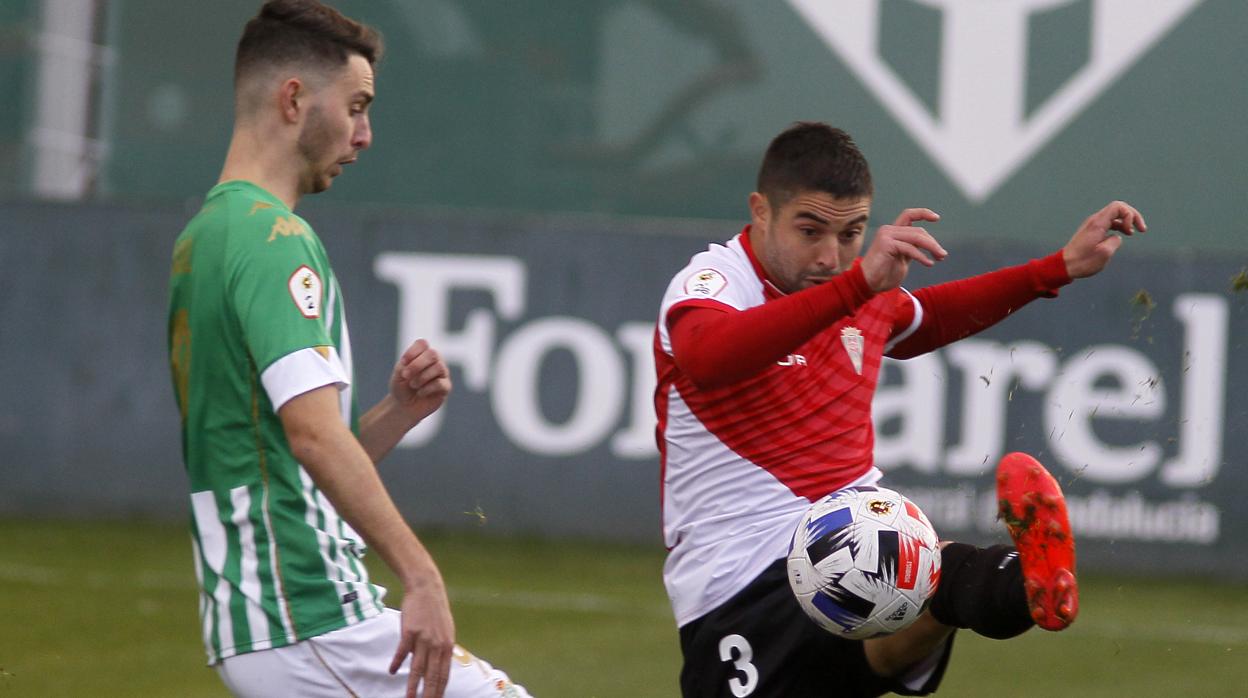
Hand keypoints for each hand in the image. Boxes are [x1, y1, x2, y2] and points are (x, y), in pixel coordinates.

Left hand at [389, 339, 451, 423]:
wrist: (404, 407)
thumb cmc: (402, 388)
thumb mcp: (398, 375)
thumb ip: (406, 366)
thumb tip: (419, 366)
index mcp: (422, 354)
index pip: (423, 344)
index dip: (413, 352)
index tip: (403, 363)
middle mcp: (435, 361)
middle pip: (433, 354)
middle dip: (417, 365)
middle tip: (406, 375)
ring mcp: (442, 373)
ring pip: (438, 367)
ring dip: (422, 377)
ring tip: (413, 385)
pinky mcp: (446, 387)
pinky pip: (440, 383)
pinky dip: (427, 388)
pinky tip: (420, 393)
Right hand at [389, 572, 455, 697]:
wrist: (427, 588)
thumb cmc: (435, 610)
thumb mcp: (445, 630)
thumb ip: (441, 649)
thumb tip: (437, 666)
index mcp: (448, 646)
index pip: (444, 674)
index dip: (439, 690)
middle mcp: (438, 645)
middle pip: (432, 675)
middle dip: (428, 694)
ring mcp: (424, 639)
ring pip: (418, 668)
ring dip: (413, 686)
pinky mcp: (410, 631)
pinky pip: (402, 651)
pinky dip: (397, 662)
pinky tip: (392, 671)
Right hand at [860, 208, 946, 291]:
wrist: (867, 284)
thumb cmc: (883, 275)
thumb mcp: (902, 259)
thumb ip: (912, 248)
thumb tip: (930, 245)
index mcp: (892, 232)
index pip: (908, 215)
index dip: (923, 213)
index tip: (937, 218)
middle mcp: (888, 230)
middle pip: (918, 230)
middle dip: (932, 242)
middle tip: (942, 254)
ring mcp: (886, 236)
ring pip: (916, 237)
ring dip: (931, 247)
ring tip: (940, 257)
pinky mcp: (886, 244)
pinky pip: (909, 248)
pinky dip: (921, 256)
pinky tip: (928, 263)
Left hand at [1062, 201, 1146, 278]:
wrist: (1064, 266)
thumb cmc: (1083, 261)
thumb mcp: (1105, 253)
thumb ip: (1115, 241)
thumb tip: (1117, 237)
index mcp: (1098, 223)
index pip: (1118, 206)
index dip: (1130, 215)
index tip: (1130, 231)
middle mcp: (1095, 220)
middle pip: (1118, 208)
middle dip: (1132, 216)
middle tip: (1142, 229)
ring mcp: (1092, 225)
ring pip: (1114, 215)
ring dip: (1126, 221)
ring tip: (1134, 232)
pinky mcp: (1091, 231)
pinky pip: (1109, 222)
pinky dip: (1119, 226)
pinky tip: (1125, 234)